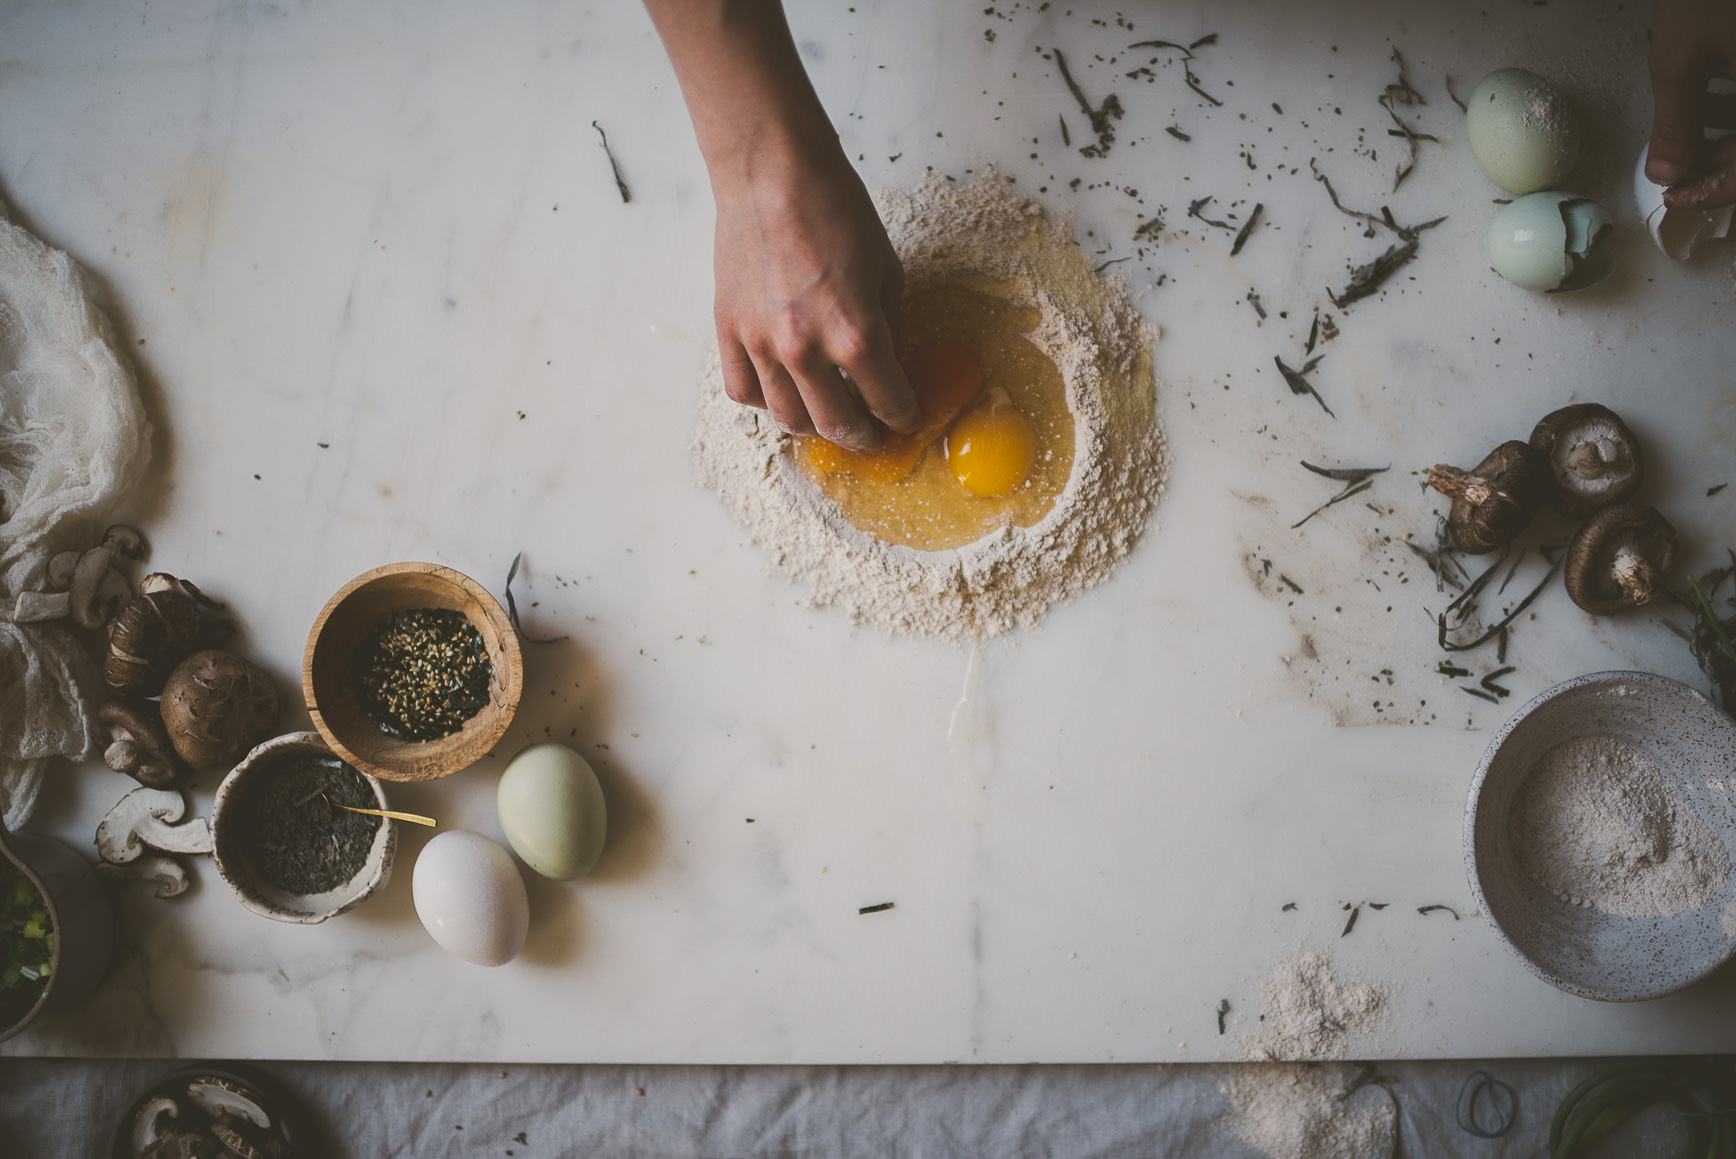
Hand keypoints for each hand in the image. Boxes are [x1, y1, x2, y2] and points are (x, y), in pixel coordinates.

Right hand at [711, 138, 918, 450]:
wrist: (772, 172)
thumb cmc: (833, 208)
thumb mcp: (887, 268)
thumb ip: (888, 323)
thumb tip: (888, 360)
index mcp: (856, 333)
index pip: (888, 401)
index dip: (904, 416)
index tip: (907, 417)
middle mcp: (806, 350)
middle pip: (836, 425)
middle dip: (862, 436)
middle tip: (871, 433)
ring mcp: (761, 344)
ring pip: (786, 418)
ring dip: (813, 425)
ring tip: (826, 416)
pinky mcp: (729, 331)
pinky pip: (743, 390)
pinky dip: (764, 401)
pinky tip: (781, 390)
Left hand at [1647, 0, 1735, 207]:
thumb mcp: (1679, 62)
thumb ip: (1675, 125)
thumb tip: (1669, 176)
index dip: (1715, 191)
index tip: (1676, 196)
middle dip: (1718, 162)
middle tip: (1677, 165)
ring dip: (1724, 134)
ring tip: (1689, 121)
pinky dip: (1731, 107)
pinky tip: (1707, 94)